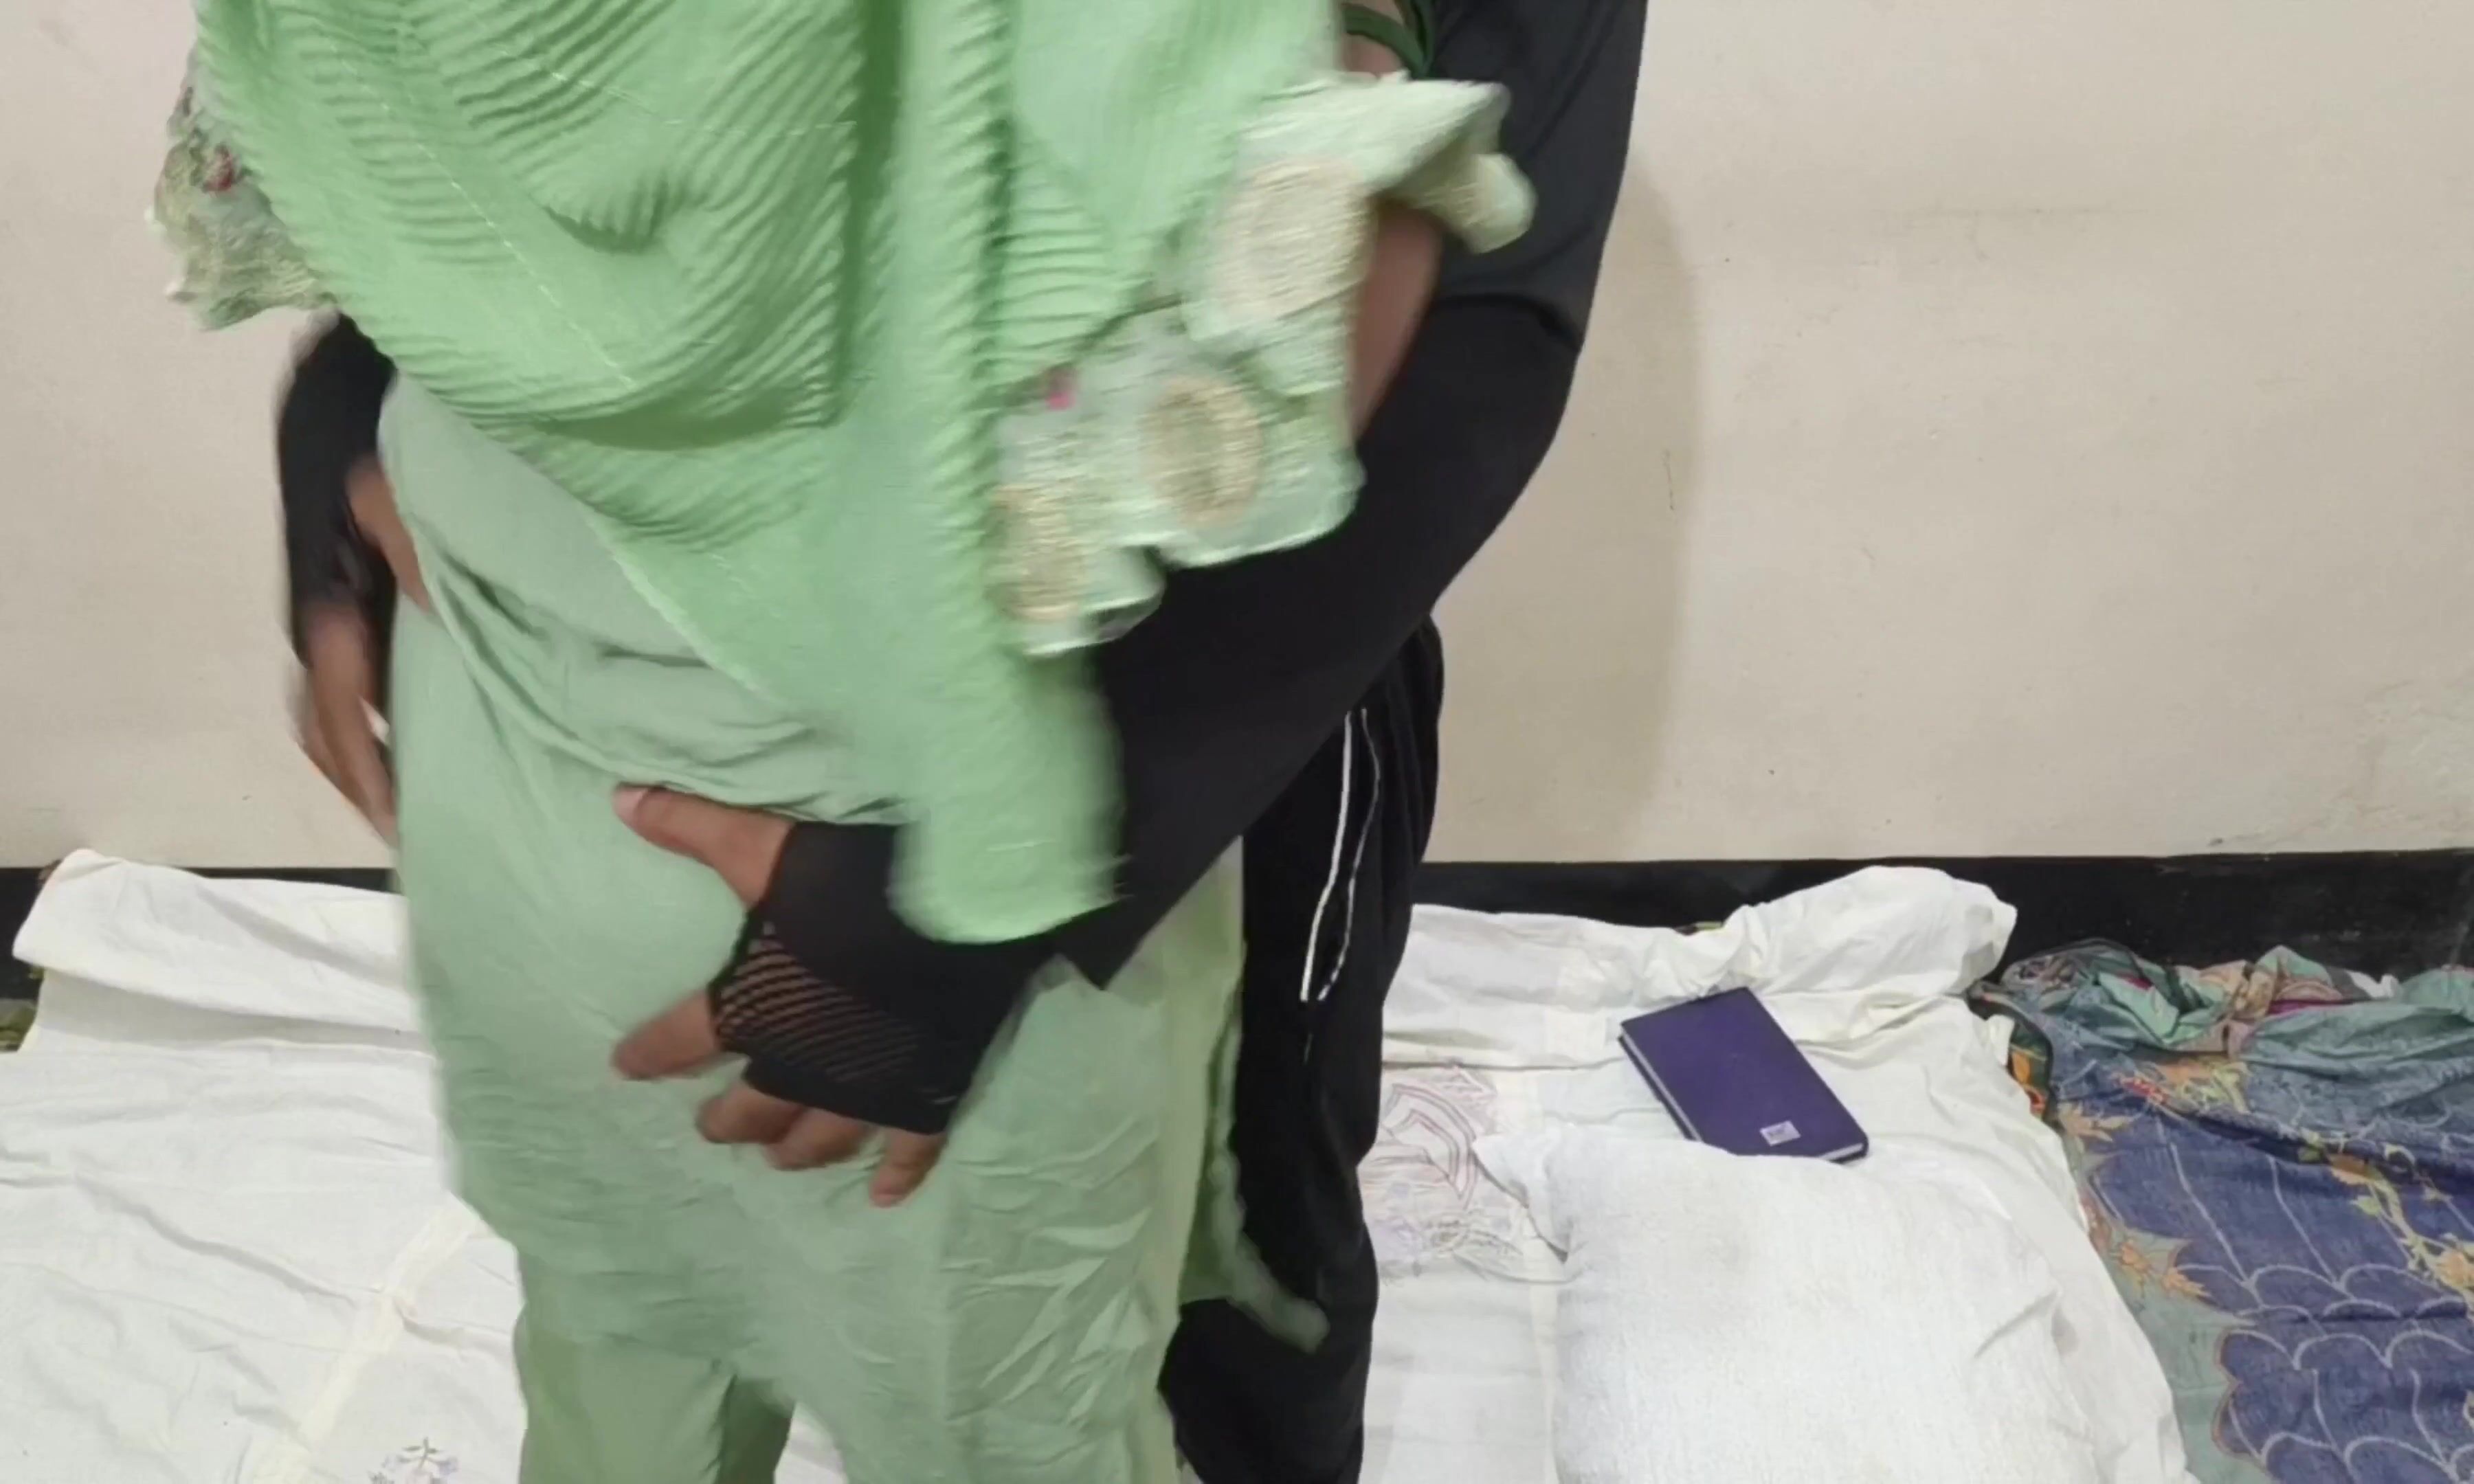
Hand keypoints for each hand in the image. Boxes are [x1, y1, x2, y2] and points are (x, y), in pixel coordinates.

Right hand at [295, 459, 426, 841]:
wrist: (349, 385)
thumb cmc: (381, 433)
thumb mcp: (397, 488)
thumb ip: (417, 555)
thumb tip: (439, 623)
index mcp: (325, 598)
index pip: (334, 707)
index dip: (363, 765)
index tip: (396, 816)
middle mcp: (316, 615)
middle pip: (319, 722)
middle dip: (357, 777)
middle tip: (407, 827)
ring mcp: (328, 609)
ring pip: (328, 706)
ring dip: (360, 754)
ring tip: (410, 799)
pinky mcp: (346, 599)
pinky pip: (349, 677)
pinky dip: (372, 717)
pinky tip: (416, 736)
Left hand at [609, 786, 948, 1205]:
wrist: (961, 912)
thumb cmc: (856, 882)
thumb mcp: (767, 847)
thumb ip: (693, 828)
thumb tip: (618, 798)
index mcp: (753, 1011)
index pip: (682, 1040)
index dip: (650, 1055)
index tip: (624, 1068)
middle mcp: (800, 1066)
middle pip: (752, 1108)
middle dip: (728, 1120)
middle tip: (711, 1128)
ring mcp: (864, 1087)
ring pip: (820, 1138)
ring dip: (794, 1152)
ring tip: (779, 1162)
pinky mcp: (924, 1092)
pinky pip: (910, 1148)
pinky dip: (898, 1175)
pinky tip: (886, 1199)